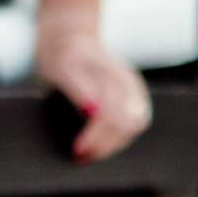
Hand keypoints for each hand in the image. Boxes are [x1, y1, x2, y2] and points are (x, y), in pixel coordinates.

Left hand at [35, 19, 150, 162]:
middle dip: (105, 144)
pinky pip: (131, 125)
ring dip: (111, 145)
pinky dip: (113, 140)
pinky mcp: (129, 100)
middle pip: (130, 123)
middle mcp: (129, 83)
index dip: (97, 136)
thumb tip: (93, 111)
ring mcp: (132, 91)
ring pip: (134, 126)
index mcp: (114, 74)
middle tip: (80, 157)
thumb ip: (78, 87)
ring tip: (86, 155)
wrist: (69, 40)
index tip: (77, 149)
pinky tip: (95, 146)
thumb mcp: (63, 67)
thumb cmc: (63, 55)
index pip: (115, 113)